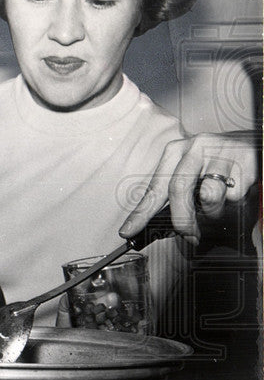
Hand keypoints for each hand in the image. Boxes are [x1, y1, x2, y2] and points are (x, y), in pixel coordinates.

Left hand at [120, 131, 260, 243]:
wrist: (253, 143)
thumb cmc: (218, 162)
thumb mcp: (192, 170)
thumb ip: (177, 193)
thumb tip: (161, 224)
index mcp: (176, 151)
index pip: (154, 187)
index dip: (140, 212)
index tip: (128, 231)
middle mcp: (195, 148)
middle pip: (178, 190)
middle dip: (181, 220)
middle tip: (188, 236)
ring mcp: (220, 153)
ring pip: (209, 197)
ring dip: (214, 211)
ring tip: (220, 203)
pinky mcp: (243, 162)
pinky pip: (234, 196)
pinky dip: (234, 202)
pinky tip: (236, 190)